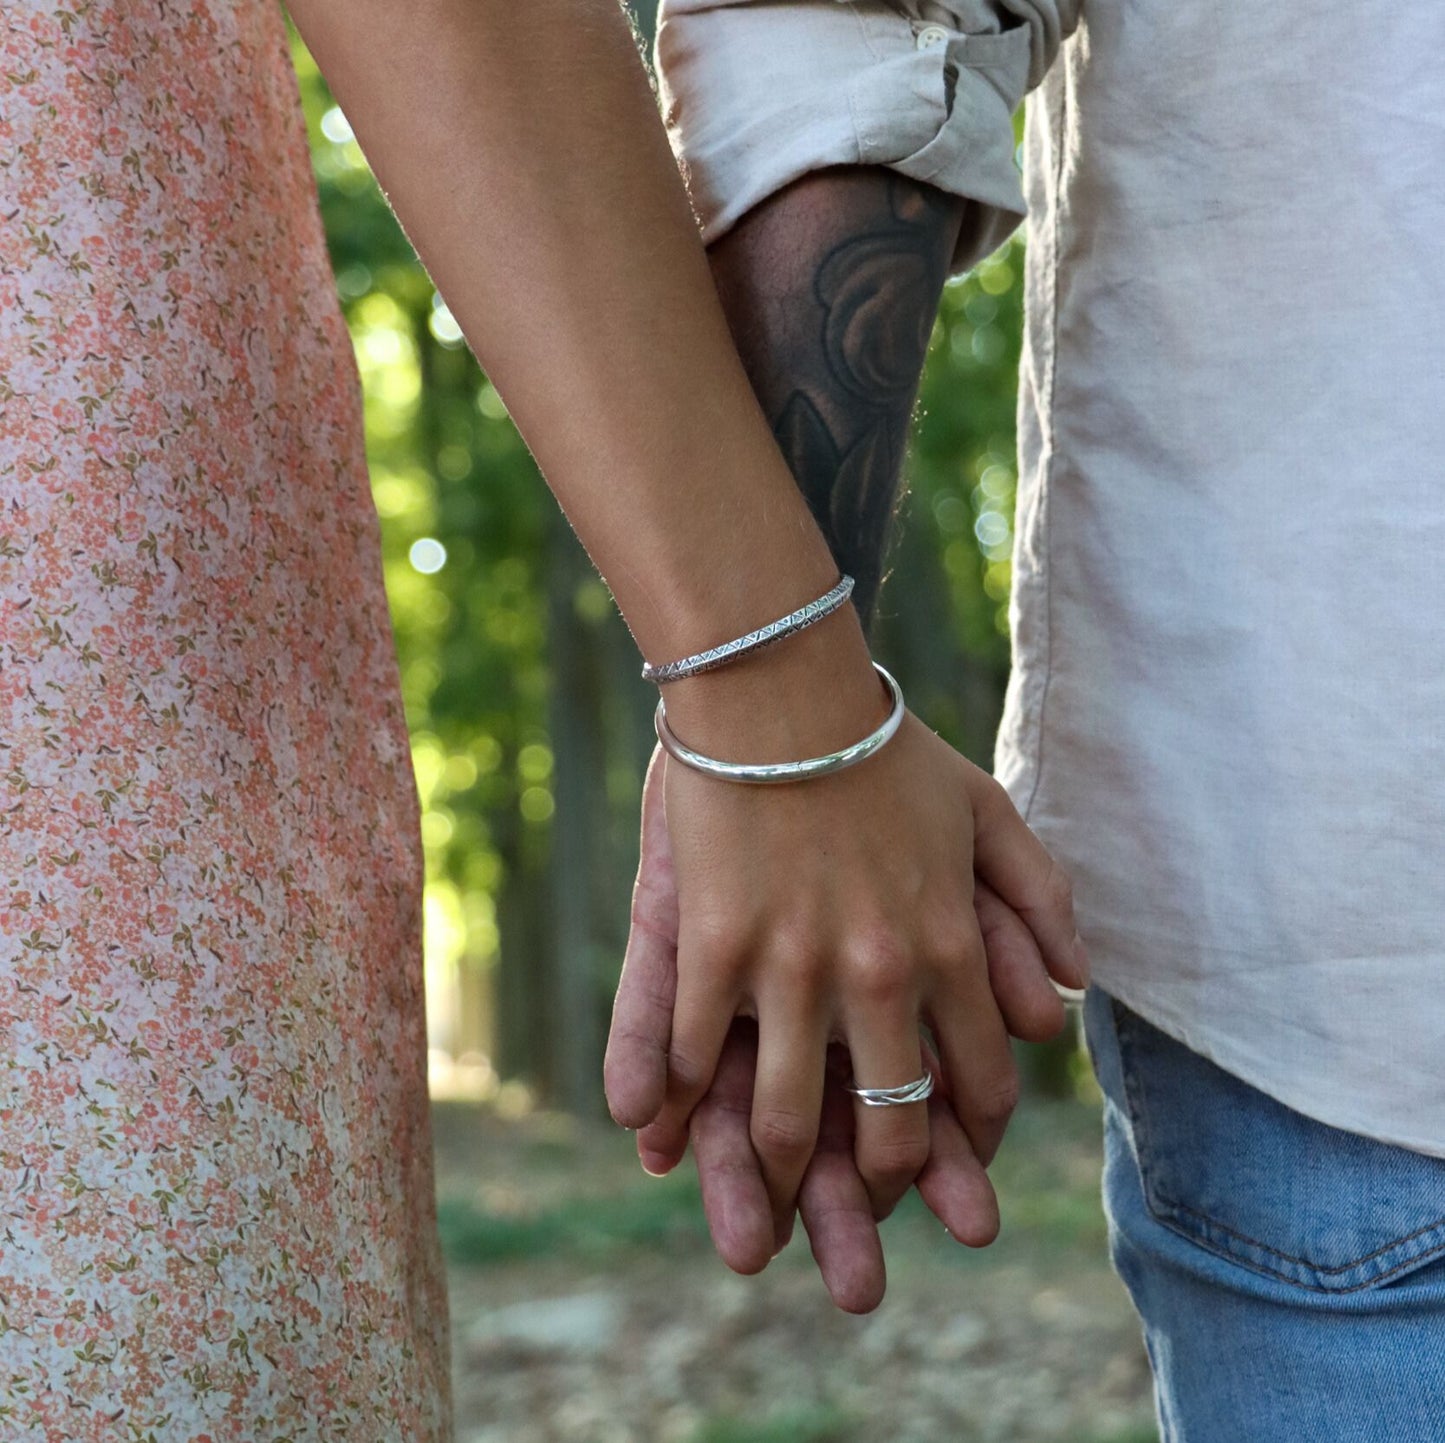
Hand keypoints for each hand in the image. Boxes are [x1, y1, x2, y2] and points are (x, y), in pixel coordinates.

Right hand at [605, 737, 1084, 1270]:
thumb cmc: (883, 747)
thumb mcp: (988, 810)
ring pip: (789, 1117)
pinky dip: (682, 1110)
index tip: (946, 1164)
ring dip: (779, 1181)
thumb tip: (1071, 995)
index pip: (979, 1087)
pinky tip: (670, 1139)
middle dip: (880, 1195)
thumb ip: (1042, 900)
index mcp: (950, 947)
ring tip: (769, 1214)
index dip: (965, 1145)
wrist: (784, 689)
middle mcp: (880, 974)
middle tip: (863, 1219)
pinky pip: (698, 1056)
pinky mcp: (713, 945)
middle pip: (889, 1126)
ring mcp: (791, 965)